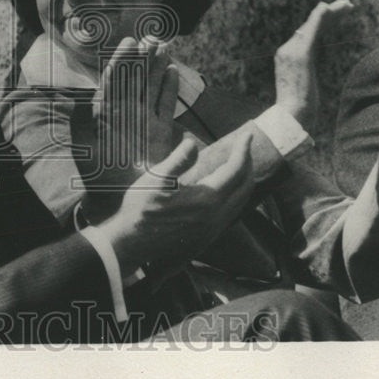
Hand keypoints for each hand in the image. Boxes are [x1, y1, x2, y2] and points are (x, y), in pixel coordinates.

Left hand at [81, 37, 179, 206]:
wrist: (124, 203)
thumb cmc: (104, 180)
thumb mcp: (90, 153)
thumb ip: (89, 129)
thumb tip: (85, 104)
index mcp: (107, 116)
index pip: (113, 81)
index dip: (120, 61)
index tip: (128, 42)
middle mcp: (125, 116)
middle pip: (133, 80)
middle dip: (140, 59)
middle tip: (150, 38)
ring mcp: (143, 123)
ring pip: (150, 88)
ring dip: (156, 68)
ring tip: (163, 45)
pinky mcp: (160, 133)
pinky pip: (165, 105)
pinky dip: (169, 89)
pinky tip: (173, 71)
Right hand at [99, 131, 255, 272]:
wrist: (131, 244)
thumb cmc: (140, 208)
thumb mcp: (156, 179)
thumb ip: (178, 160)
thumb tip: (192, 142)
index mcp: (207, 199)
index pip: (235, 170)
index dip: (243, 150)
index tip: (247, 134)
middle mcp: (216, 216)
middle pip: (244, 187)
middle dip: (247, 164)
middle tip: (243, 147)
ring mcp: (212, 230)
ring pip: (241, 202)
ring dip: (243, 181)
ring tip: (238, 165)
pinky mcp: (206, 238)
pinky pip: (231, 214)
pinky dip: (235, 197)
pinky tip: (225, 191)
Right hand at [274, 0, 353, 127]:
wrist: (291, 117)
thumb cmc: (297, 110)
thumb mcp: (303, 89)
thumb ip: (306, 76)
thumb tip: (309, 77)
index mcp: (287, 57)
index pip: (306, 34)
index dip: (322, 22)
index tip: (336, 14)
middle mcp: (287, 50)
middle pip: (310, 26)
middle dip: (329, 14)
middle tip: (346, 4)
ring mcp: (292, 51)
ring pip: (313, 24)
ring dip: (331, 12)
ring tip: (347, 4)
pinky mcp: (301, 54)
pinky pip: (312, 30)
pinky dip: (320, 17)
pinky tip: (329, 8)